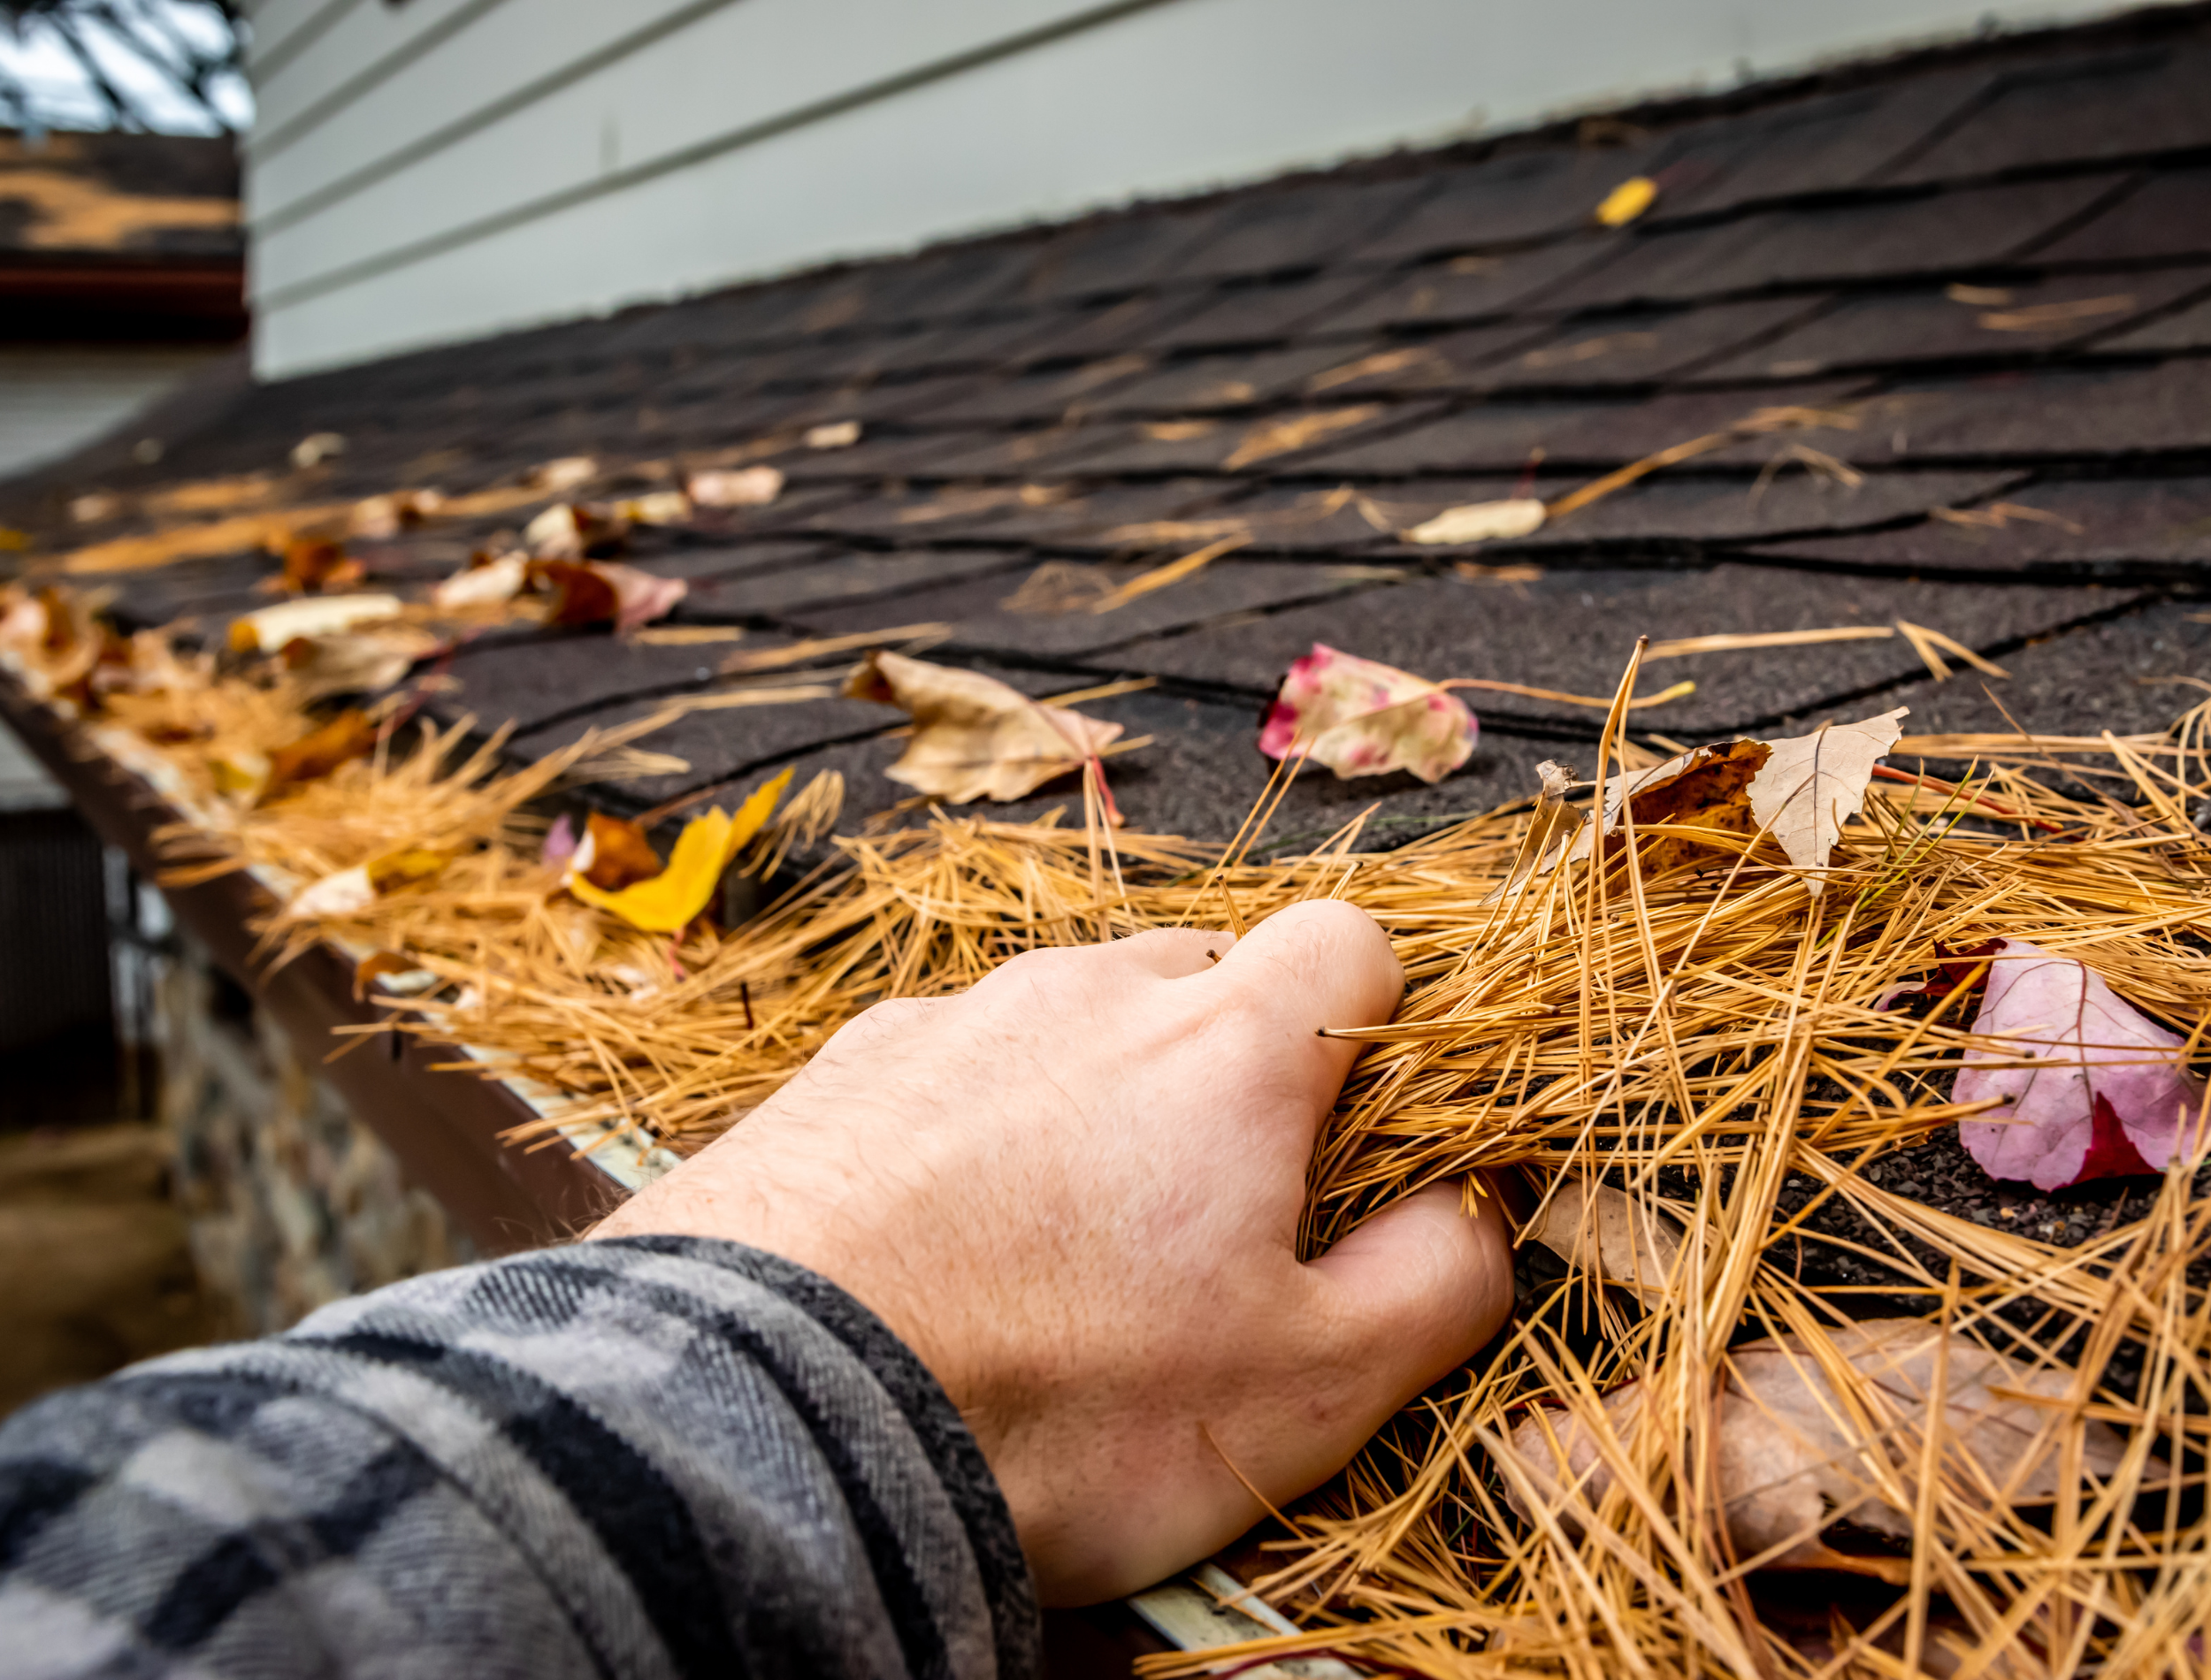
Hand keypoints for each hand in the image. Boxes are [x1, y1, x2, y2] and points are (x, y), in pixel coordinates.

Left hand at [593, 900, 1513, 1603]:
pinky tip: (944, 1247)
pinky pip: (952, 1067)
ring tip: (1059, 1253)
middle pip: (1203, 976)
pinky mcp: (840, 1071)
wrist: (770, 1420)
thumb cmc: (1058, 1404)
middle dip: (1230, 1070)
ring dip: (1097, 1103)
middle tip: (1208, 1221)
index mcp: (1221, 1046)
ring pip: (1071, 1021)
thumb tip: (1478, 1213)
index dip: (1376, 1027)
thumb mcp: (1308, 1387)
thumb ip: (1436, 1281)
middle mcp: (1084, 993)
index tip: (1353, 1135)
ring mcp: (951, 1021)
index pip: (1348, 941)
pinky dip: (975, 1130)